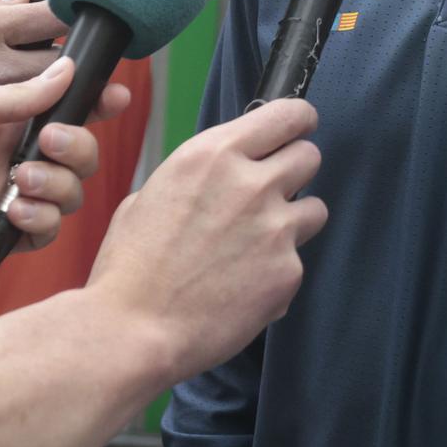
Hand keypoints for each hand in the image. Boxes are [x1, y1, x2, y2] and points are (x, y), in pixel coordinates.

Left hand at [0, 55, 129, 279]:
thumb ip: (11, 97)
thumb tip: (68, 69)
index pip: (61, 106)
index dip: (93, 100)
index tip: (114, 95)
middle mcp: (6, 155)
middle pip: (78, 151)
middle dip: (81, 144)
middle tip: (51, 140)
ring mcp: (0, 197)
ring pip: (68, 193)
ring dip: (61, 183)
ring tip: (21, 179)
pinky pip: (41, 233)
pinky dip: (41, 221)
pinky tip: (13, 212)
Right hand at [87, 99, 326, 384]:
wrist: (133, 332)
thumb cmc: (131, 268)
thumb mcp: (151, 195)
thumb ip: (200, 177)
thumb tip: (222, 176)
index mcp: (213, 155)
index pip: (288, 115)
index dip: (298, 122)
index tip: (298, 130)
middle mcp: (251, 184)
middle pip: (309, 157)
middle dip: (294, 173)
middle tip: (271, 194)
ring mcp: (275, 228)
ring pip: (314, 209)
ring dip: (293, 222)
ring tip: (255, 247)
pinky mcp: (288, 272)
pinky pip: (297, 261)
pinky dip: (277, 271)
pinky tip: (243, 287)